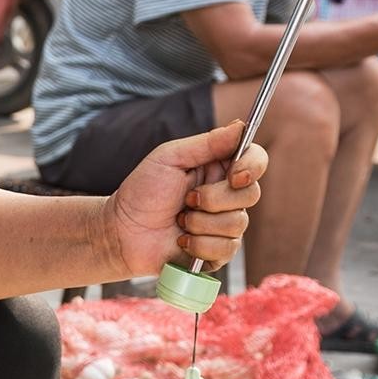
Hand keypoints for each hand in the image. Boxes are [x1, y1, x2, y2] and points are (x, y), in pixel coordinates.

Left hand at [105, 117, 266, 279]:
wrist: (122, 232)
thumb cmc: (142, 192)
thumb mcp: (170, 157)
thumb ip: (207, 143)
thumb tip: (241, 126)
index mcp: (218, 168)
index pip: (255, 160)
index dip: (252, 167)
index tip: (234, 175)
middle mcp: (226, 195)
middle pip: (250, 194)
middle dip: (215, 199)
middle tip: (187, 199)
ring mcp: (223, 224)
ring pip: (237, 224)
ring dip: (201, 223)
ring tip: (179, 220)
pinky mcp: (217, 251)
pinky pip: (226, 249)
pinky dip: (200, 245)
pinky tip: (182, 241)